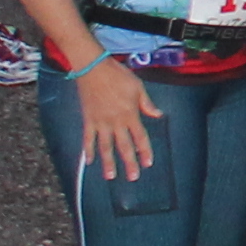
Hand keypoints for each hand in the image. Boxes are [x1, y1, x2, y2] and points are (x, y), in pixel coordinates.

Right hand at [71, 59, 157, 179]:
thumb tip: (158, 115)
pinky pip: (88, 139)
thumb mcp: (138, 87)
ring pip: (105, 147)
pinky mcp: (88, 120)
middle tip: (133, 177)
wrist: (93, 69)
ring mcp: (100, 122)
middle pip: (124, 146)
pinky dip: (88, 151)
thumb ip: (147, 104)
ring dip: (108, 162)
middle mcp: (116, 122)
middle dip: (129, 163)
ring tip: (110, 176)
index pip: (140, 137)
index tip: (148, 163)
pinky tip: (89, 161)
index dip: (144, 151)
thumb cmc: (117, 76)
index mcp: (130, 114)